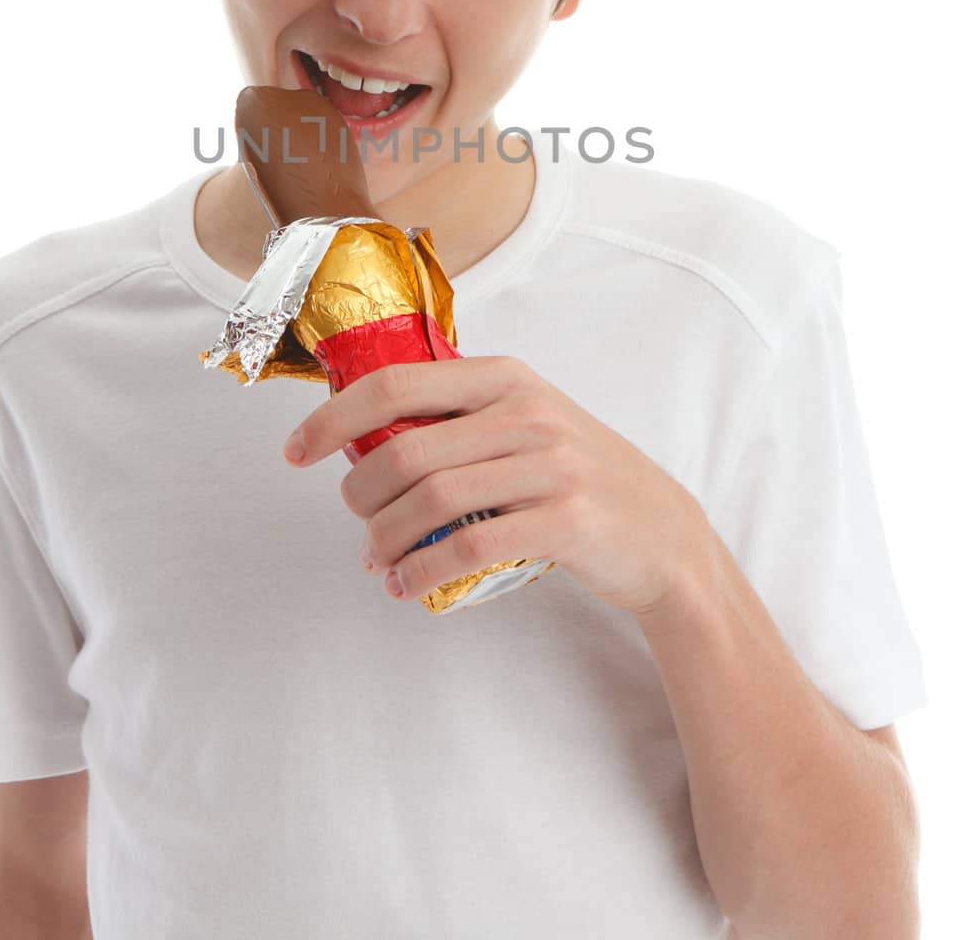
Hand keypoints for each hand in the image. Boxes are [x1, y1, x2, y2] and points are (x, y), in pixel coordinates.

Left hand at [282, 355, 708, 614]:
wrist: (661, 531)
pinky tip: (406, 583)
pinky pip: (467, 548)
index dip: (334, 417)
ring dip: (384, 539)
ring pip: (429, 500)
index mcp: (504, 376)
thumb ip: (457, 416)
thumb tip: (361, 437)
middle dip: (359, 495)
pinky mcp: (565, 522)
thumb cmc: (575, 475)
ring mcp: (549, 466)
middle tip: (355, 522)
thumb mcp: (524, 420)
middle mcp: (525, 412)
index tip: (296, 450)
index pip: (396, 384)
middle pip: (404, 451)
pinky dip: (421, 570)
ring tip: (376, 560)